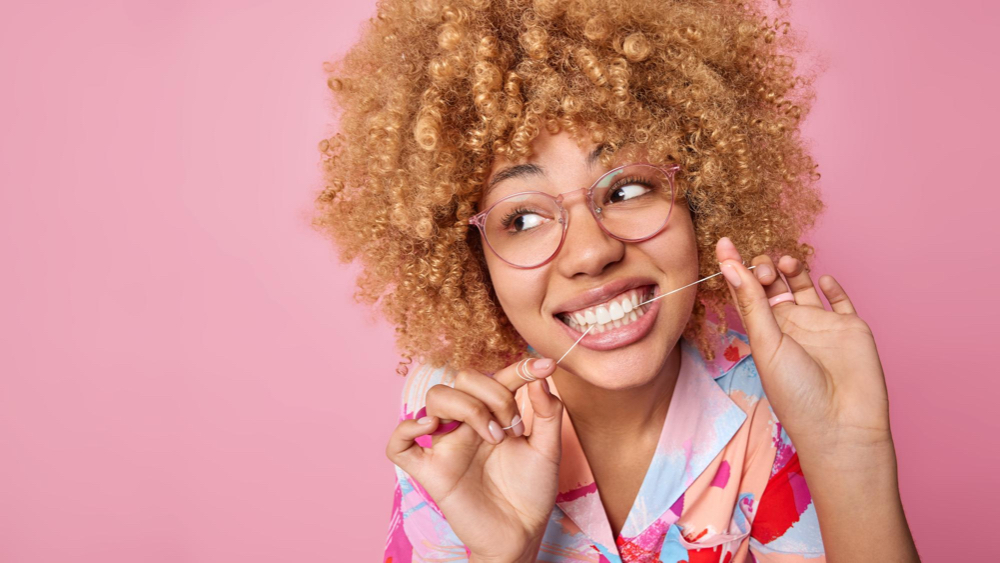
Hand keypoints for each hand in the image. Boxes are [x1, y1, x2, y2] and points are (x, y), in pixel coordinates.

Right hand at [386, 358, 562, 562]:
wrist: (522, 533)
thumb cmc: (532, 491)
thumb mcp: (548, 450)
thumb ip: (548, 414)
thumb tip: (541, 379)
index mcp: (494, 415)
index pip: (498, 378)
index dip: (520, 367)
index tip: (546, 367)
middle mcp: (467, 425)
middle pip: (462, 379)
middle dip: (493, 395)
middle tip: (512, 427)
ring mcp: (447, 446)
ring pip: (435, 398)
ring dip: (467, 408)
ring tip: (493, 437)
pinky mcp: (431, 471)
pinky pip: (399, 446)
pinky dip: (405, 430)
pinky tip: (431, 429)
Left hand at [715, 237, 893, 459]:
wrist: (843, 424)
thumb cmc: (797, 394)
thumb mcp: (767, 344)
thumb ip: (752, 303)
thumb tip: (729, 265)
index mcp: (764, 333)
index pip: (745, 294)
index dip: (735, 268)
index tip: (724, 243)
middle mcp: (790, 327)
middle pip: (773, 284)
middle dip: (765, 268)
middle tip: (764, 269)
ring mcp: (820, 326)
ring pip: (803, 286)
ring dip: (793, 268)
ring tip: (786, 261)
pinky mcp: (851, 328)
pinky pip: (841, 302)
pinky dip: (832, 286)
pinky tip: (823, 278)